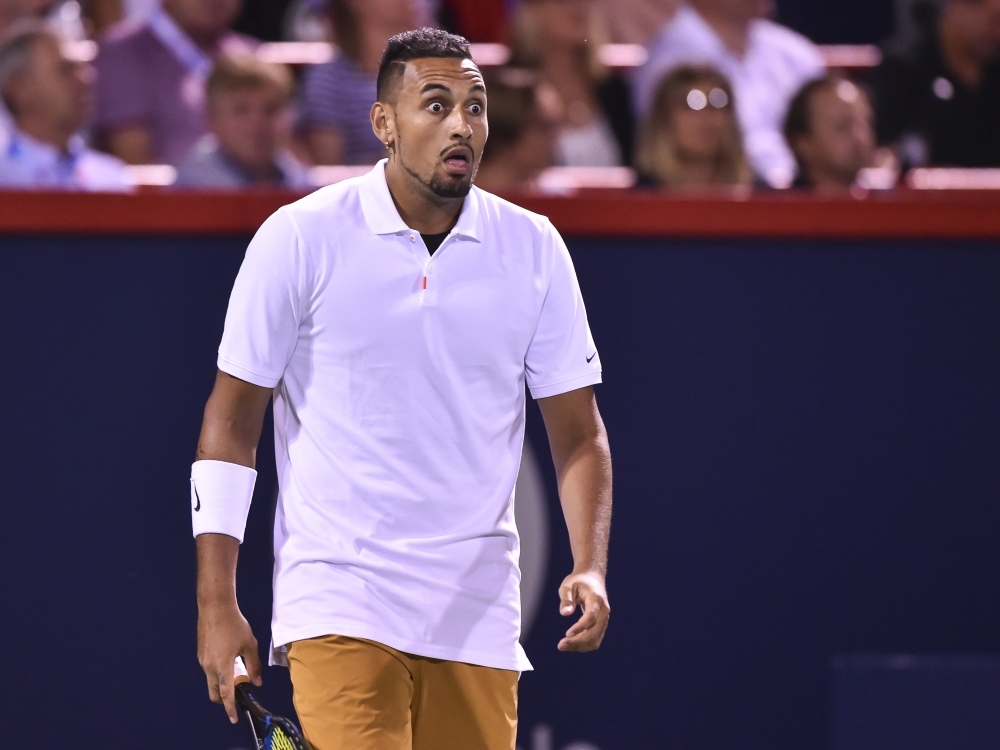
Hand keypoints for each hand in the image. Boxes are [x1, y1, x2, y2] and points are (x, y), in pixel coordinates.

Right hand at [197, 600, 261, 722]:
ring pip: (212, 680)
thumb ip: (254, 665)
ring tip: (237, 667)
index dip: (230, 708)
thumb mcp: (250, 644)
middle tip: (238, 692)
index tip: (234, 717)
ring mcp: (202, 660)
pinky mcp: (200, 653)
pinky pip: (209, 669)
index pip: (226, 694)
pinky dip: (218, 671)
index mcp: (222, 666)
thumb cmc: (234, 624)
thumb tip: (257, 681)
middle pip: (215, 691)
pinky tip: (228, 657)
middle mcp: (209, 667)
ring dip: (223, 681)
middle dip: (224, 698)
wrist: (215, 608)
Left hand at [557, 570, 609, 651]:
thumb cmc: (579, 581)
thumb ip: (566, 599)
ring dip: (580, 646)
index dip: (580, 627)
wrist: (593, 578)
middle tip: (560, 645)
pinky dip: (584, 644)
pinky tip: (571, 643)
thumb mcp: (568, 585)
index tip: (567, 634)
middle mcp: (604, 612)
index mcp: (596, 600)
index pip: (591, 617)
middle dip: (578, 641)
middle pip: (594, 632)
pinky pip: (595, 639)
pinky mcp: (601, 625)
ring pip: (596, 639)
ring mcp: (604, 620)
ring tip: (563, 646)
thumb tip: (565, 614)